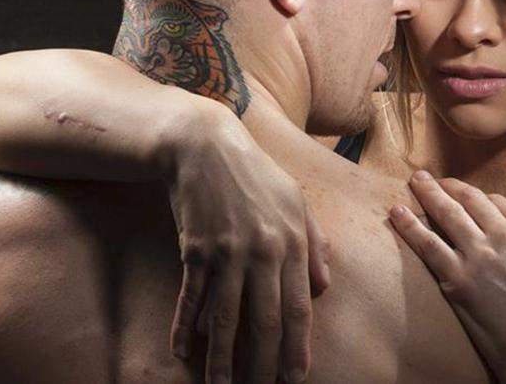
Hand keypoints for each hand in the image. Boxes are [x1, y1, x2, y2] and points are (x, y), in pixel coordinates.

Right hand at [164, 108, 330, 383]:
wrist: (206, 145)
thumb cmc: (256, 175)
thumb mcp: (297, 201)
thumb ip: (314, 245)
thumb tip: (323, 288)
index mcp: (293, 242)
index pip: (298, 309)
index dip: (297, 349)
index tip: (295, 379)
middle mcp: (263, 251)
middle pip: (265, 322)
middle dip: (263, 366)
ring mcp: (227, 251)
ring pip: (226, 319)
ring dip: (223, 360)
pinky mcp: (195, 248)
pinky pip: (190, 298)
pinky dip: (185, 328)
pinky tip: (182, 352)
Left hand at [389, 172, 505, 382]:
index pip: (497, 201)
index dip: (480, 198)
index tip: (467, 197)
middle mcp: (502, 235)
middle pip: (468, 199)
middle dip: (447, 186)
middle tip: (430, 179)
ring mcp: (477, 256)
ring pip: (446, 214)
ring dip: (426, 193)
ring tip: (414, 182)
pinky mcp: (457, 279)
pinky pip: (427, 245)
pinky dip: (409, 226)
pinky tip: (397, 213)